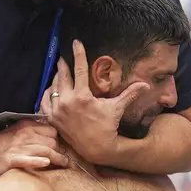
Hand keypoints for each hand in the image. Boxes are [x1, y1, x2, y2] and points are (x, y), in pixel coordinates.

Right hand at [0, 120, 68, 177]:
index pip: (52, 131)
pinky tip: (45, 163)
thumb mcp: (21, 129)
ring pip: (45, 150)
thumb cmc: (6, 142)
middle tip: (66, 159)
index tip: (61, 148)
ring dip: (57, 158)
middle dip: (60, 151)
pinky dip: (37, 161)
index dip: (58, 140)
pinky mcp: (14, 160)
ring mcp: (20, 148)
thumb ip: (36, 130)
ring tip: (65, 164)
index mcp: (29, 126)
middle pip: (51, 142)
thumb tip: (55, 136)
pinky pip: (28, 160)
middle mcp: (26, 135)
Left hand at [42, 40, 148, 164]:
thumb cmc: (107, 127)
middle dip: (63, 64)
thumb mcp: (117, 108)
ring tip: (60, 73)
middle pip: (62, 75)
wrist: (96, 148)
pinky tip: (52, 89)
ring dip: (56, 78)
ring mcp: (57, 111)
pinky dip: (48, 94)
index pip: (79, 69)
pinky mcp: (52, 119)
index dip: (78, 54)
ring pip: (52, 87)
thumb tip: (146, 84)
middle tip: (64, 56)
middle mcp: (67, 102)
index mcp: (82, 96)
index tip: (75, 42)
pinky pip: (44, 101)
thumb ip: (130, 94)